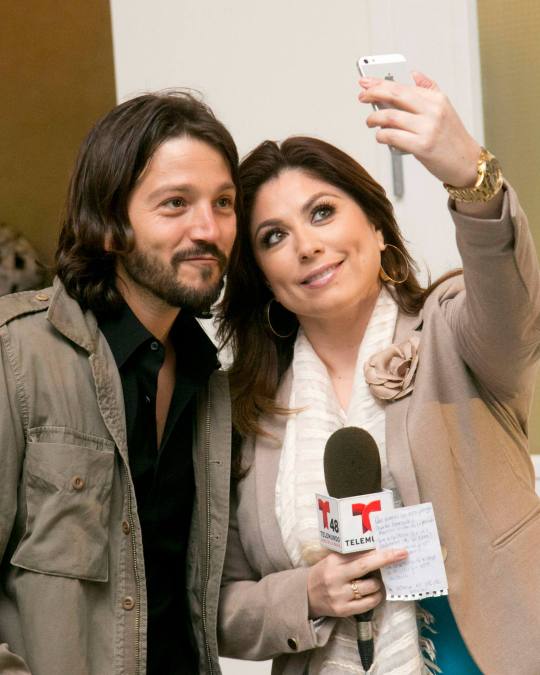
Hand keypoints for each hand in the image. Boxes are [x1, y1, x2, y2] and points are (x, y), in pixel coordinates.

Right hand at [306, 548, 406, 618]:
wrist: (306, 595)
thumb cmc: (324, 573)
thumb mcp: (333, 560)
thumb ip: (351, 556)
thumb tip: (376, 549)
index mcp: (333, 562)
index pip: (359, 554)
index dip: (379, 552)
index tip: (396, 549)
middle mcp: (336, 578)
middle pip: (365, 567)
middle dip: (385, 561)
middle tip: (401, 555)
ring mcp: (340, 595)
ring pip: (370, 587)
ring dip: (380, 584)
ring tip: (378, 581)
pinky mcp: (343, 610)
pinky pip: (368, 604)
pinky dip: (376, 597)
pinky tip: (375, 593)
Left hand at [358, 72, 480, 187]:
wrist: (466, 163)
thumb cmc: (452, 139)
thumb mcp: (444, 109)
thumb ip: (428, 90)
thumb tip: (413, 74)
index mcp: (436, 99)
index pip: (403, 85)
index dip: (381, 82)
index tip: (366, 82)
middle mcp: (433, 110)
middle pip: (396, 95)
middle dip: (374, 93)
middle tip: (362, 97)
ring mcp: (428, 128)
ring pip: (391, 117)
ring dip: (374, 118)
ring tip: (370, 121)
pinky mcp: (422, 146)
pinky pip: (393, 137)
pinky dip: (382, 136)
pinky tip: (380, 136)